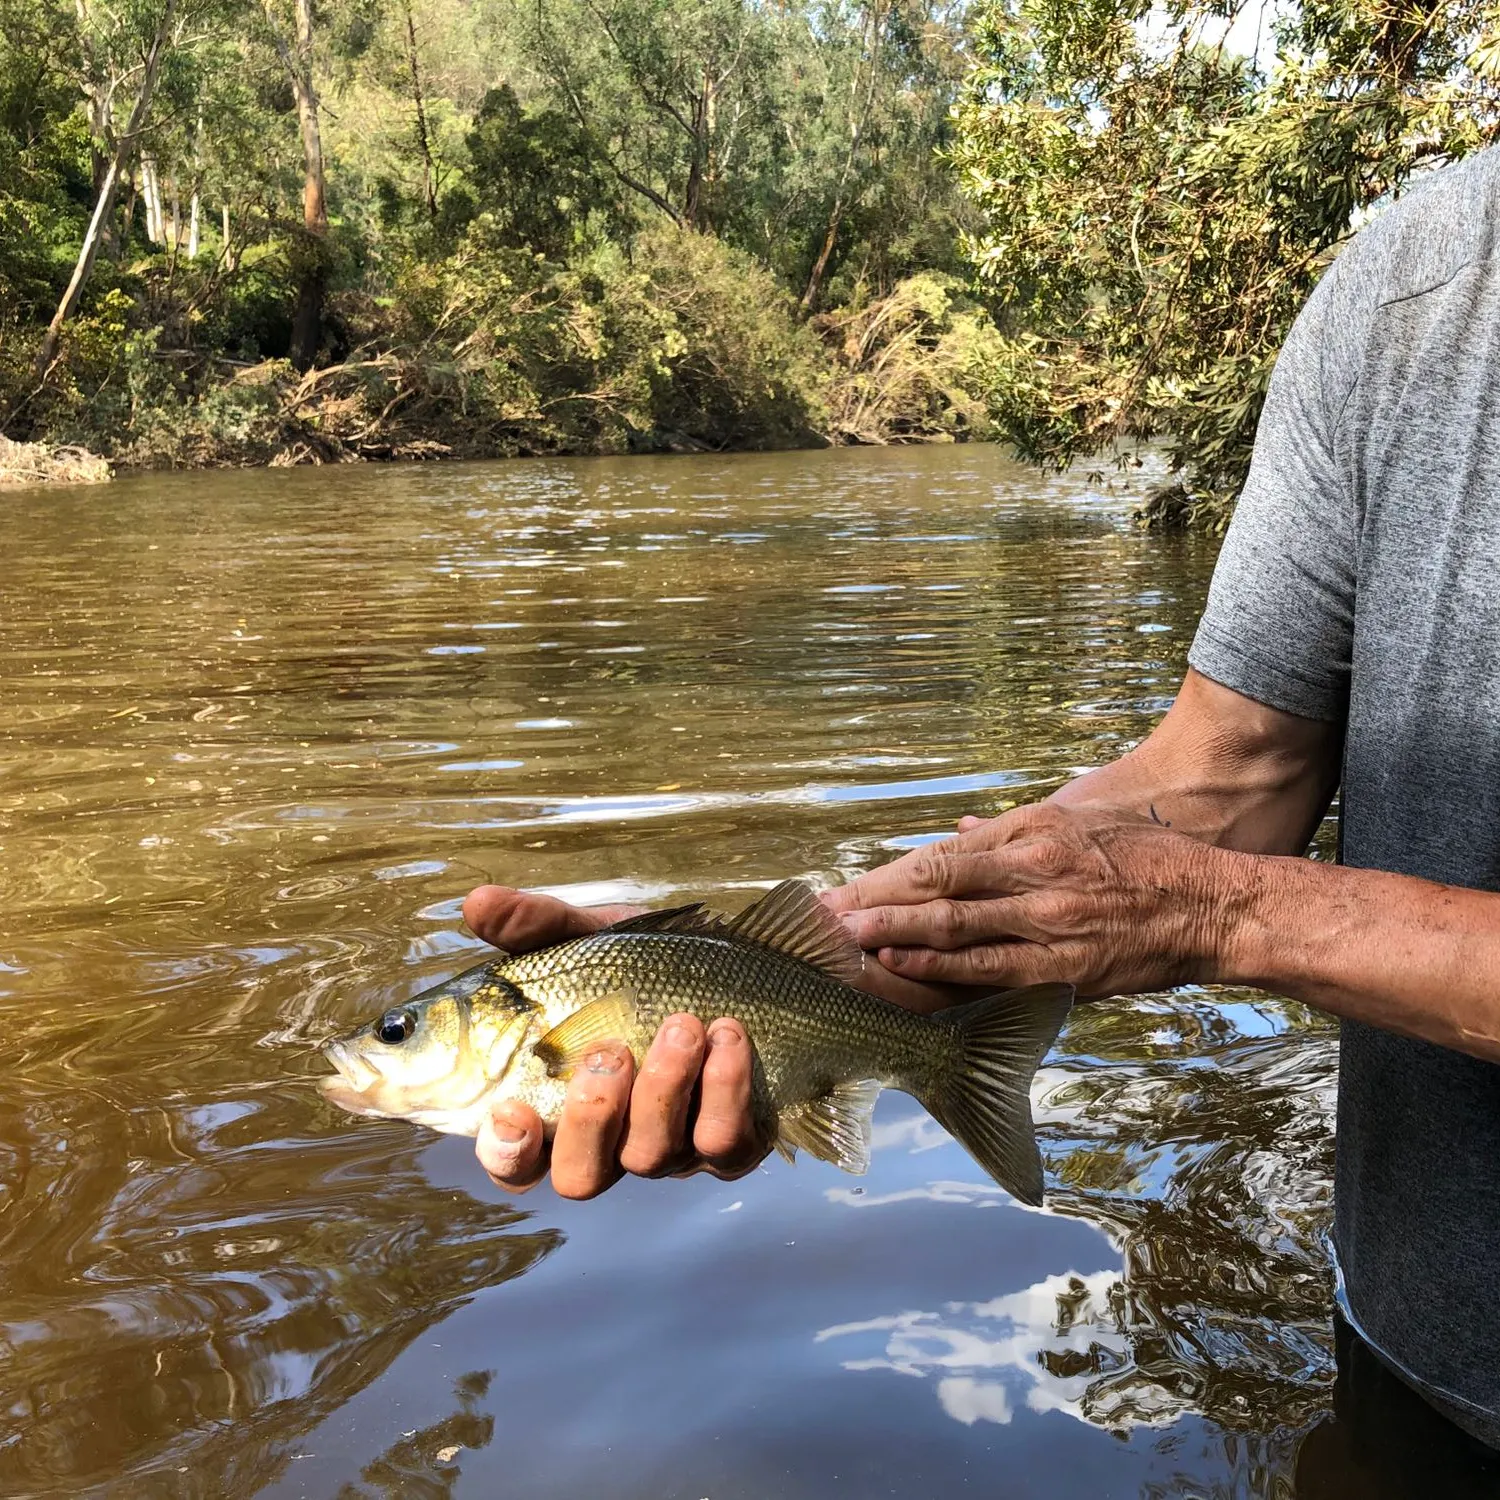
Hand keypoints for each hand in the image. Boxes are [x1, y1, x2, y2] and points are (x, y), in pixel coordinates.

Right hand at [460, 885, 768, 1198]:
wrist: (744, 964)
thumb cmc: (646, 964)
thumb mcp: (590, 939)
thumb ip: (534, 927)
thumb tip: (478, 901)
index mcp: (557, 1104)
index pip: (515, 1161)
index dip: (507, 1152)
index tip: (513, 1111)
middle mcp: (611, 1142)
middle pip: (581, 1176)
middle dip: (591, 1116)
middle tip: (611, 1050)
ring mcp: (672, 1148)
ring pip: (653, 1157)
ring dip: (663, 1088)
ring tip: (682, 1023)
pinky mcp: (734, 1143)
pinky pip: (726, 1143)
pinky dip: (725, 1088)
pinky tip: (728, 1035)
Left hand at [822, 802, 1235, 996]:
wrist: (1212, 906)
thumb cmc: (1146, 860)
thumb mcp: (1078, 822)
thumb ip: (1012, 831)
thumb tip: (959, 828)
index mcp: (1032, 833)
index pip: (942, 856)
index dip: (888, 875)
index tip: (846, 889)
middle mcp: (1032, 872)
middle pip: (935, 888)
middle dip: (874, 905)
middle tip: (824, 919)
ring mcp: (1046, 921)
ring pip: (954, 929)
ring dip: (894, 937)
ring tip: (846, 944)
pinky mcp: (1065, 967)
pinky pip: (991, 971)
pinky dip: (943, 970)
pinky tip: (905, 969)